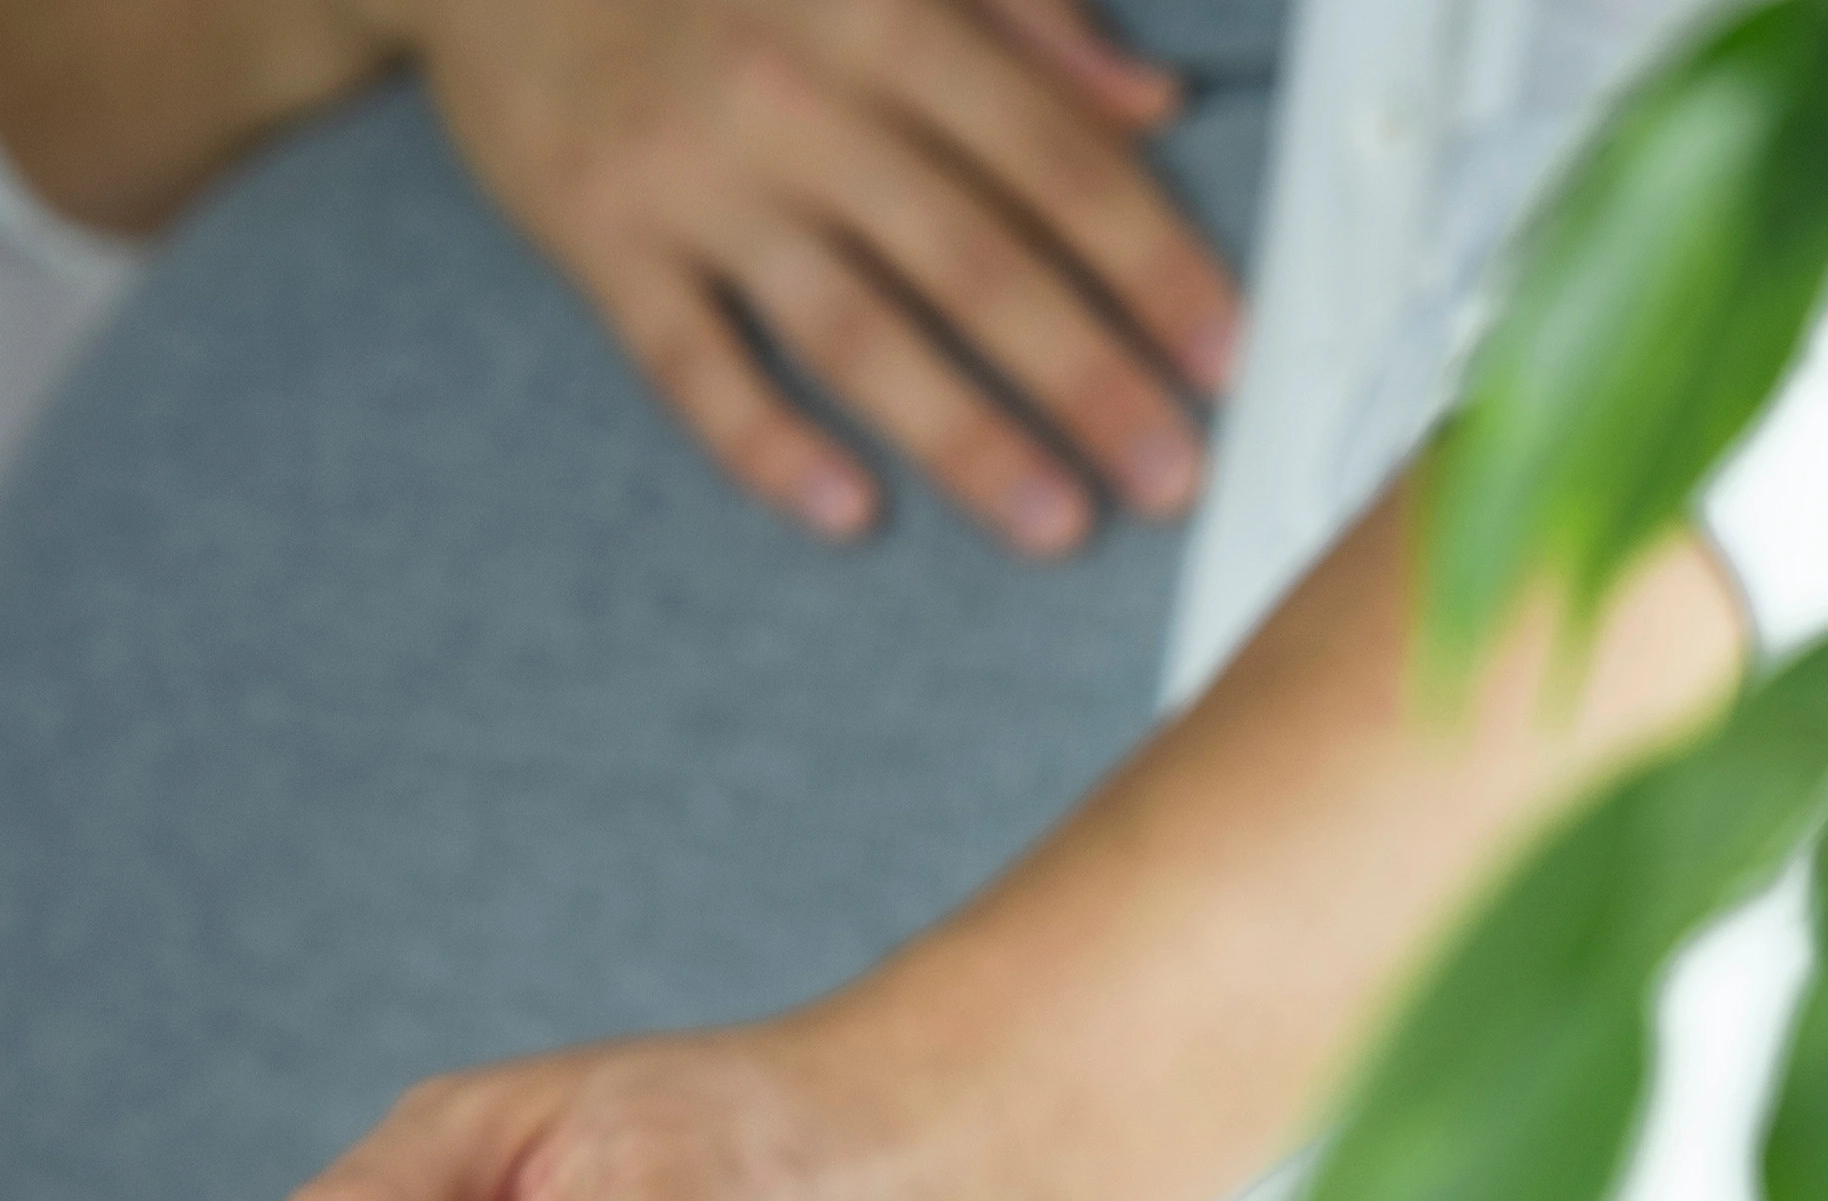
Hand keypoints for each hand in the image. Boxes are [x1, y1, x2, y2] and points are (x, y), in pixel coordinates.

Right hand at [344, 0, 1238, 551]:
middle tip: (1171, 476)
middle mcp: (801, 97)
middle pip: (974, 258)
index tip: (1226, 356)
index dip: (1151, 262)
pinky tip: (847, 512)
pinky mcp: (601, 241)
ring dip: (963, 434)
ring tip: (1054, 523)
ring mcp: (696, 180)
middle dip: (1087, 373)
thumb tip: (1149, 106)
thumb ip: (1023, 9)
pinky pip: (691, 362)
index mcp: (888, 10)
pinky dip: (767, 442)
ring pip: (852, 326)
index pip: (1054, 158)